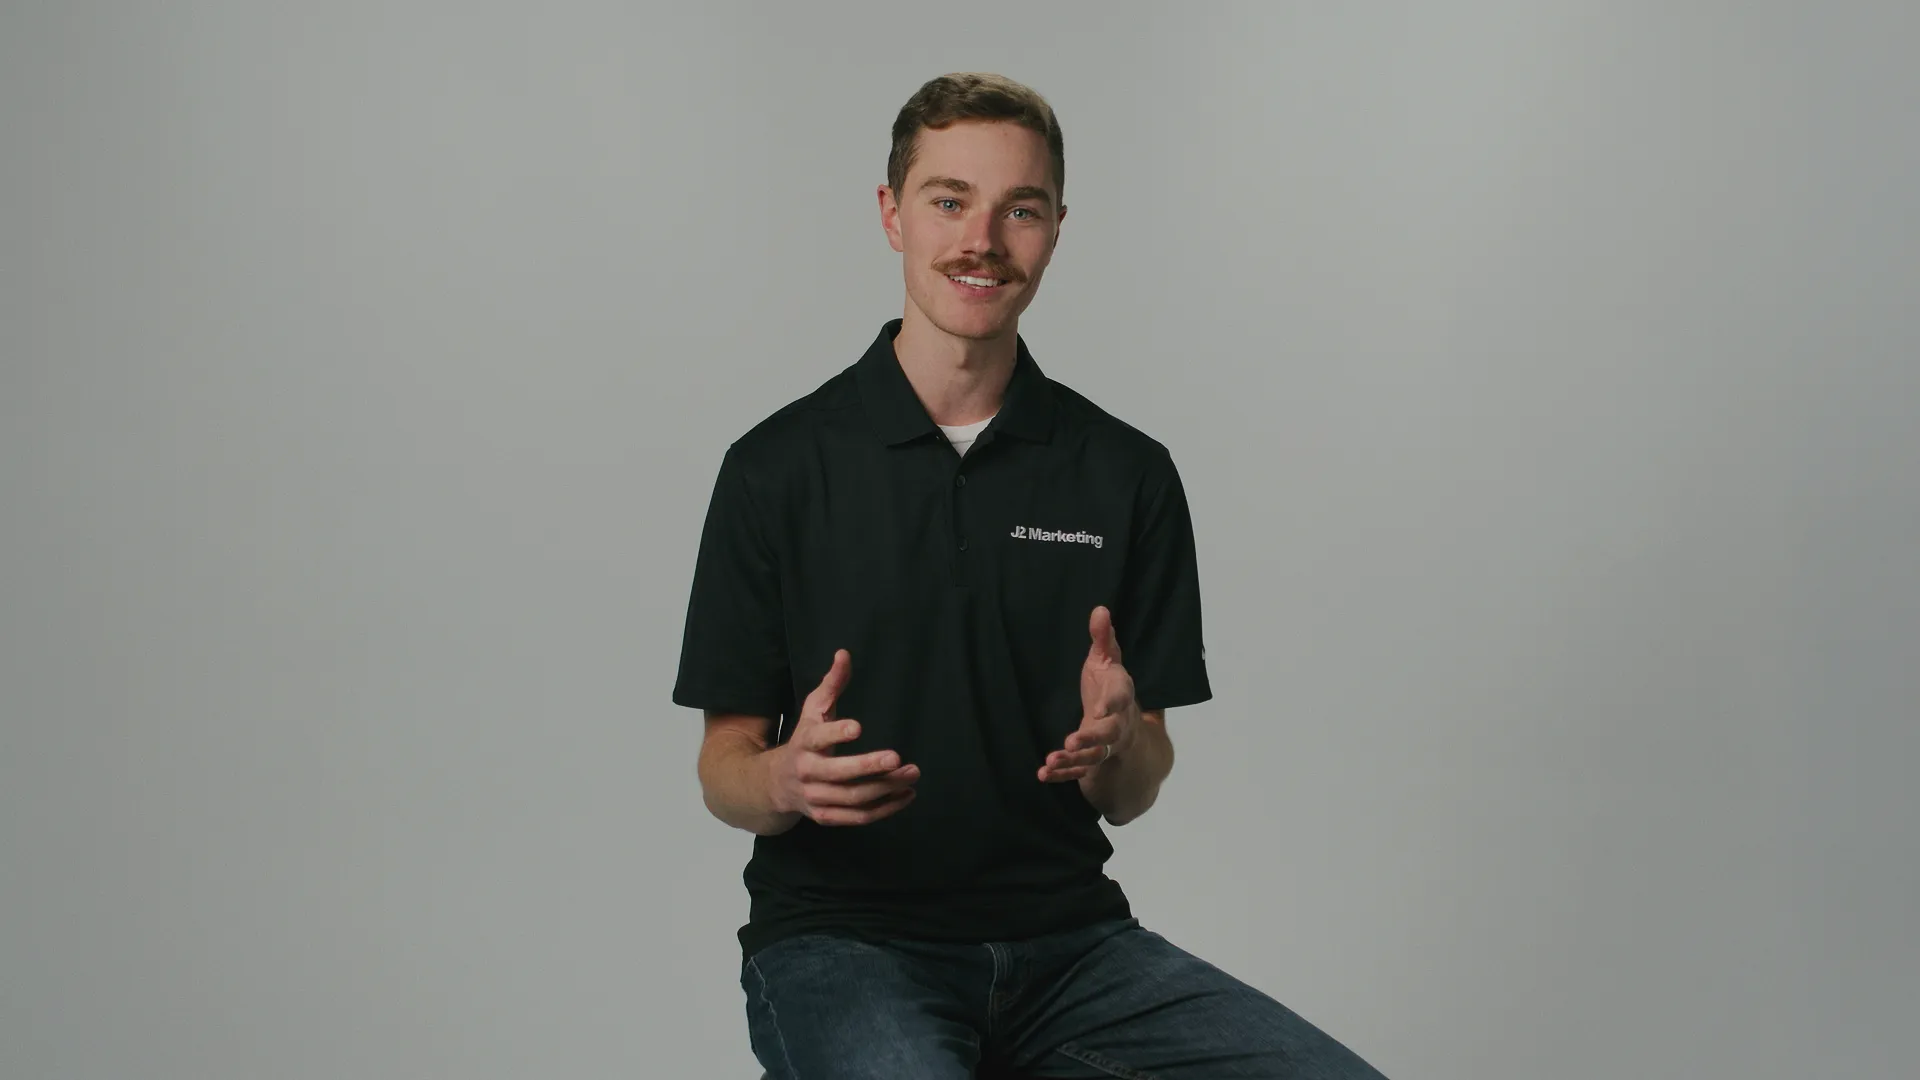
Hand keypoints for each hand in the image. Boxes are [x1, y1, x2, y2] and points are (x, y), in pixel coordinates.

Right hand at [770, 649, 919, 824]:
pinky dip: (884, 809)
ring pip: (853, 798)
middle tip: (897, 758)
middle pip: (839, 774)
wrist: (774, 784)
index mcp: (804, 744)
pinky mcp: (826, 817)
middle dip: (868, 767)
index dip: (836, 733)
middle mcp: (808, 773)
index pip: (818, 738)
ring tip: (911, 774)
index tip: (858, 727)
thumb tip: (844, 654)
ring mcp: (816, 798)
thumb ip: (831, 684)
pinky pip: (858, 817)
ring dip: (885, 788)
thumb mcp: (812, 710)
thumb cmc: (802, 740)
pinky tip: (906, 796)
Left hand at [1038, 606, 1139, 782]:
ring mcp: (1104, 745)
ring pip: (1093, 756)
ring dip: (1073, 759)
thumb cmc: (1110, 685)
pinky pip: (1078, 771)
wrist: (1126, 723)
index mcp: (1120, 695)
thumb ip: (1104, 639)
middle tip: (1072, 741)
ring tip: (1051, 761)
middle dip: (1092, 737)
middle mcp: (1117, 723)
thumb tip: (1100, 608)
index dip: (1112, 703)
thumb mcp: (1108, 660)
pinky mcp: (1090, 759)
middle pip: (1109, 734)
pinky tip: (1043, 774)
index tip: (1101, 709)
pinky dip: (1063, 774)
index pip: (1121, 698)